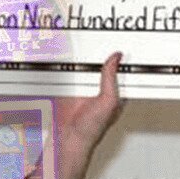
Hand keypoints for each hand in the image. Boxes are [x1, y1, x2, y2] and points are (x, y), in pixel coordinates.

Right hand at [51, 53, 123, 178]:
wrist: (68, 138)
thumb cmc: (91, 129)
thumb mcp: (108, 101)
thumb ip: (111, 79)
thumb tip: (116, 59)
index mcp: (112, 93)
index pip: (117, 69)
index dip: (117, 57)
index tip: (115, 42)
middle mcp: (97, 89)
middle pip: (97, 64)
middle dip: (94, 54)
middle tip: (92, 40)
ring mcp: (81, 88)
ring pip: (80, 67)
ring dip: (76, 58)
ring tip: (75, 45)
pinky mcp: (66, 90)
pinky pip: (64, 74)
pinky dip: (62, 67)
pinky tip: (62, 59)